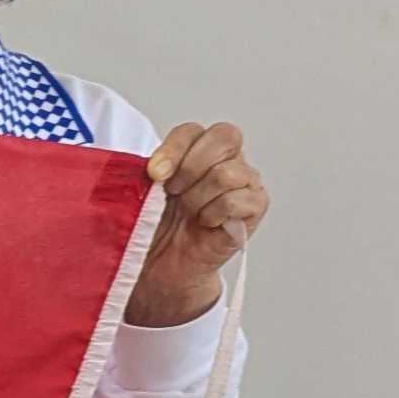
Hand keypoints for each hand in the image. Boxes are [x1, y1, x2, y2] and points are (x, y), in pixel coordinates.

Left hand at [128, 123, 266, 326]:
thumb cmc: (155, 227)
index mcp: (198, 151)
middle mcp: (227, 160)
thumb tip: (148, 166)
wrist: (162, 267)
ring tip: (189, 213)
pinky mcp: (255, 207)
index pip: (194, 130)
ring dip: (198, 197)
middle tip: (172, 193)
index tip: (154, 173)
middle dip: (190, 167)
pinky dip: (214, 212)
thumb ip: (150, 171)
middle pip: (224, 137)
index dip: (174, 148)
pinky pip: (238, 199)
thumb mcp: (143, 194)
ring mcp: (245, 182)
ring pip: (227, 172)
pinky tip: (204, 224)